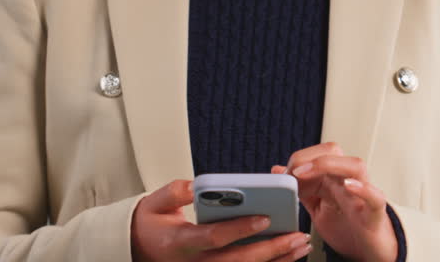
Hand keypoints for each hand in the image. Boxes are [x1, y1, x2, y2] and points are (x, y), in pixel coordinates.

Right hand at [131, 178, 312, 261]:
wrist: (138, 251)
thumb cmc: (150, 225)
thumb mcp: (154, 204)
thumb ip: (175, 192)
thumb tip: (195, 185)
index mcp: (180, 243)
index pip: (213, 237)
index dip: (239, 229)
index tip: (264, 217)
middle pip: (238, 261)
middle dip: (270, 249)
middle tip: (296, 235)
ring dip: (276, 260)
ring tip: (300, 244)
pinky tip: (288, 255)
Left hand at [273, 142, 397, 261]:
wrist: (369, 252)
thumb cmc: (348, 228)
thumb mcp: (317, 208)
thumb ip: (301, 189)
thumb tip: (278, 170)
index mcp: (333, 179)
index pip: (318, 153)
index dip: (300, 158)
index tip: (284, 173)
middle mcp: (348, 182)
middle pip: (334, 152)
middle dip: (311, 156)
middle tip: (293, 172)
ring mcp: (363, 196)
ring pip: (355, 166)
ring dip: (330, 165)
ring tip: (307, 173)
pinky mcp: (374, 214)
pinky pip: (375, 197)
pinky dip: (363, 189)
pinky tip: (349, 186)